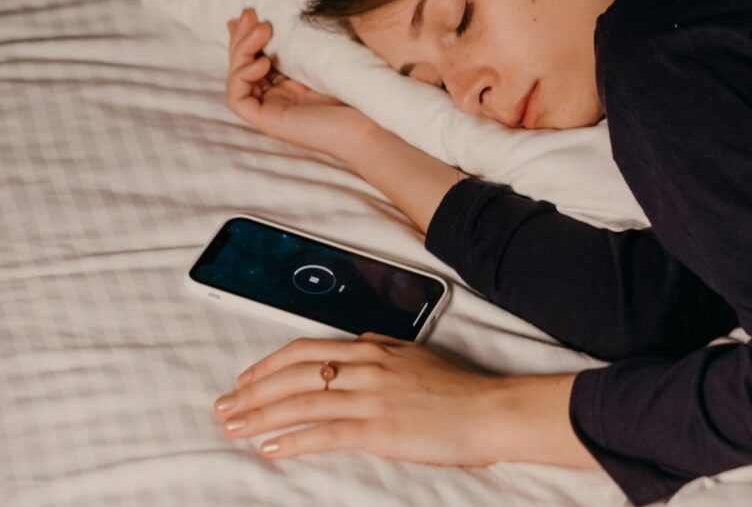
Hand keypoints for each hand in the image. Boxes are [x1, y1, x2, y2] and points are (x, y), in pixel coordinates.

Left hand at [211, 333, 506, 465]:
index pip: (305, 351)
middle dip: (251, 392)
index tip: (244, 380)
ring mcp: (370, 398)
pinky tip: (270, 448)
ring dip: (260, 416)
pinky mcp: (378, 430)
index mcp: (372, 349)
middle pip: (293, 376)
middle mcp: (365, 368)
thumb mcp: (415, 354)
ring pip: (300, 403)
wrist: (488, 409)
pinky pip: (324, 434)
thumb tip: (358, 342)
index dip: (268, 365)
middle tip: (223, 407)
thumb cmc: (456, 386)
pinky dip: (291, 441)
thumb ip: (382, 348)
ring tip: (233, 429)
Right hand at [226, 8, 381, 159]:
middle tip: (250, 13)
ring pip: (236, 79)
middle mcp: (278, 96)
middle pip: (241, 64)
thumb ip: (303, 42)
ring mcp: (272, 109)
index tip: (252, 12)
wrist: (373, 124)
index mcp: (290, 83)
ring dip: (240, 50)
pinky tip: (263, 63)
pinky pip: (237, 100)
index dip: (247, 35)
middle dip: (241, 36)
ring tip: (262, 30)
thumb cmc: (358, 91)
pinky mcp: (268, 122)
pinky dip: (242, 77)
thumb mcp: (326, 57)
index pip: (256, 56)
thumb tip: (282, 16)